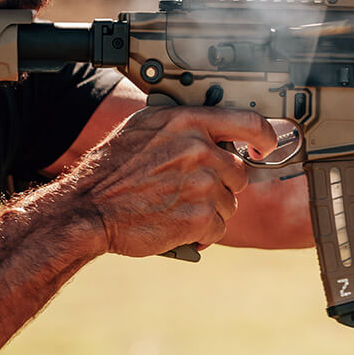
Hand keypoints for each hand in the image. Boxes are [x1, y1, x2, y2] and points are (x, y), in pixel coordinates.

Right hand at [71, 106, 276, 256]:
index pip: (249, 122)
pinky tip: (176, 225)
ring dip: (209, 211)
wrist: (88, 210)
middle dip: (220, 185)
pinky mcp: (200, 217)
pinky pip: (219, 228)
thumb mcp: (144, 128)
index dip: (265, 136)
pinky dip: (201, 233)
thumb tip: (215, 129)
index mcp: (187, 121)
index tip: (265, 147)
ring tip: (176, 207)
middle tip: (190, 190)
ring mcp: (202, 184)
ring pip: (230, 203)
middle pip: (240, 172)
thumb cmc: (111, 170)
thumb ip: (182, 125)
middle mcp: (199, 149)